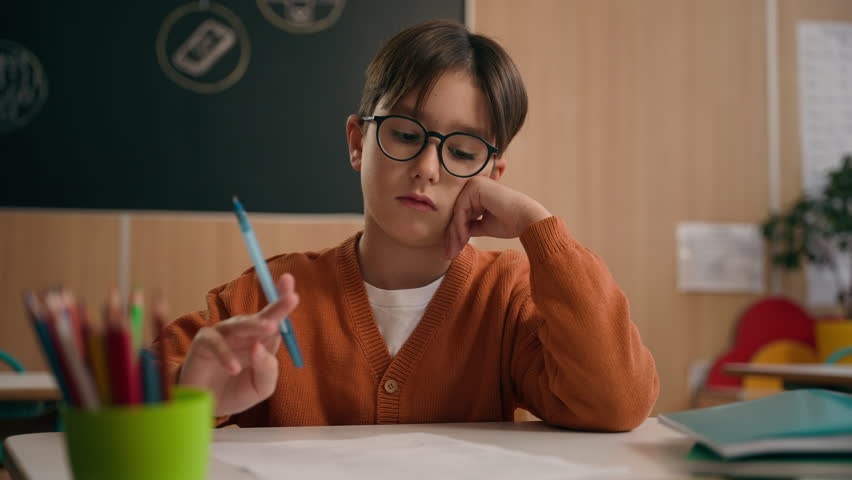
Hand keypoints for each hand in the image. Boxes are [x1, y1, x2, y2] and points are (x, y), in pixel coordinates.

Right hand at [178, 273, 298, 416]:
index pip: (275, 318)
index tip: (289, 281)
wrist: (207, 407)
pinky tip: (234, 368)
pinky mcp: (203, 343)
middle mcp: (244, 333)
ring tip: (270, 329)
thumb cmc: (236, 393)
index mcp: (261, 340)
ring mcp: (223, 335)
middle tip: (291, 299)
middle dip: (277, 307)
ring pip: (240, 325)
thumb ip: (267, 370)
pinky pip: (216, 344)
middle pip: (262, 317)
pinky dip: (226, 355)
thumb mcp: (260, 387)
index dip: (283, 299)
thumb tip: (260, 349)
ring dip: (255, 325)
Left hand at [445, 176, 550, 258]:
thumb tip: (454, 234)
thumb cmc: (510, 223)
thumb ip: (470, 226)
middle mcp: (474, 184)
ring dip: (455, 235)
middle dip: (453, 236)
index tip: (453, 251)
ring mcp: (474, 184)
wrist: (527, 220)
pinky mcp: (475, 187)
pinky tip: (462, 240)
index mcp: (478, 191)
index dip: (456, 234)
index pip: (461, 214)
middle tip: (449, 254)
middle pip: (457, 214)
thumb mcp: (484, 225)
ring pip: (457, 214)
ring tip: (454, 252)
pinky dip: (460, 228)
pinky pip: (461, 211)